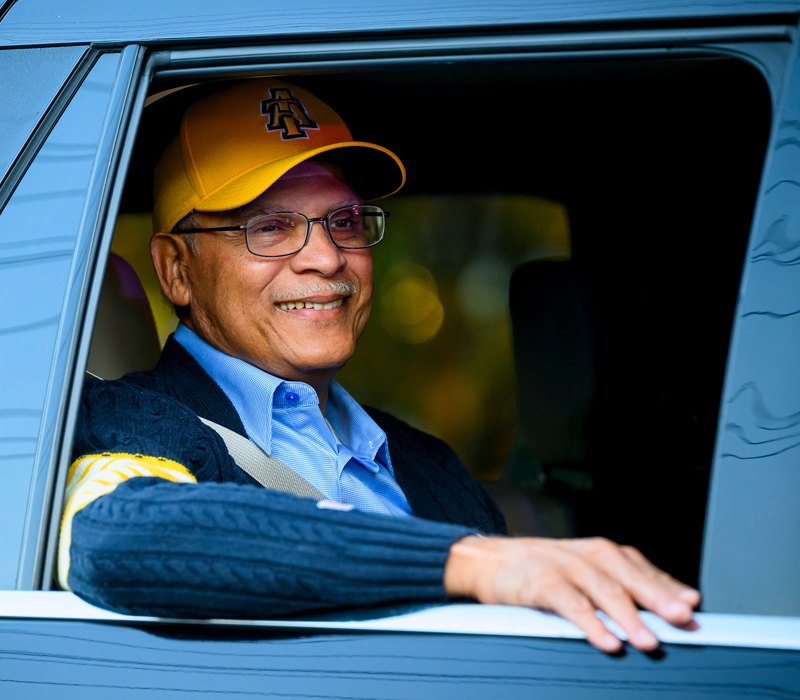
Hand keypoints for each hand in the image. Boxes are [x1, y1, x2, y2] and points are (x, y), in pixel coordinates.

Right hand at [443, 535, 699, 652]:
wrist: (489, 559)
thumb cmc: (544, 569)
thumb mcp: (587, 571)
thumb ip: (629, 584)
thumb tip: (681, 601)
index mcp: (604, 552)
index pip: (643, 569)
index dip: (669, 588)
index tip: (693, 608)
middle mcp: (588, 555)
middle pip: (628, 576)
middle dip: (658, 598)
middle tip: (682, 620)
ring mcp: (564, 566)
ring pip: (602, 589)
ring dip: (628, 616)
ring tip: (648, 640)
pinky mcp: (540, 581)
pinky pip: (569, 603)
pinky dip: (589, 622)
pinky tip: (606, 640)